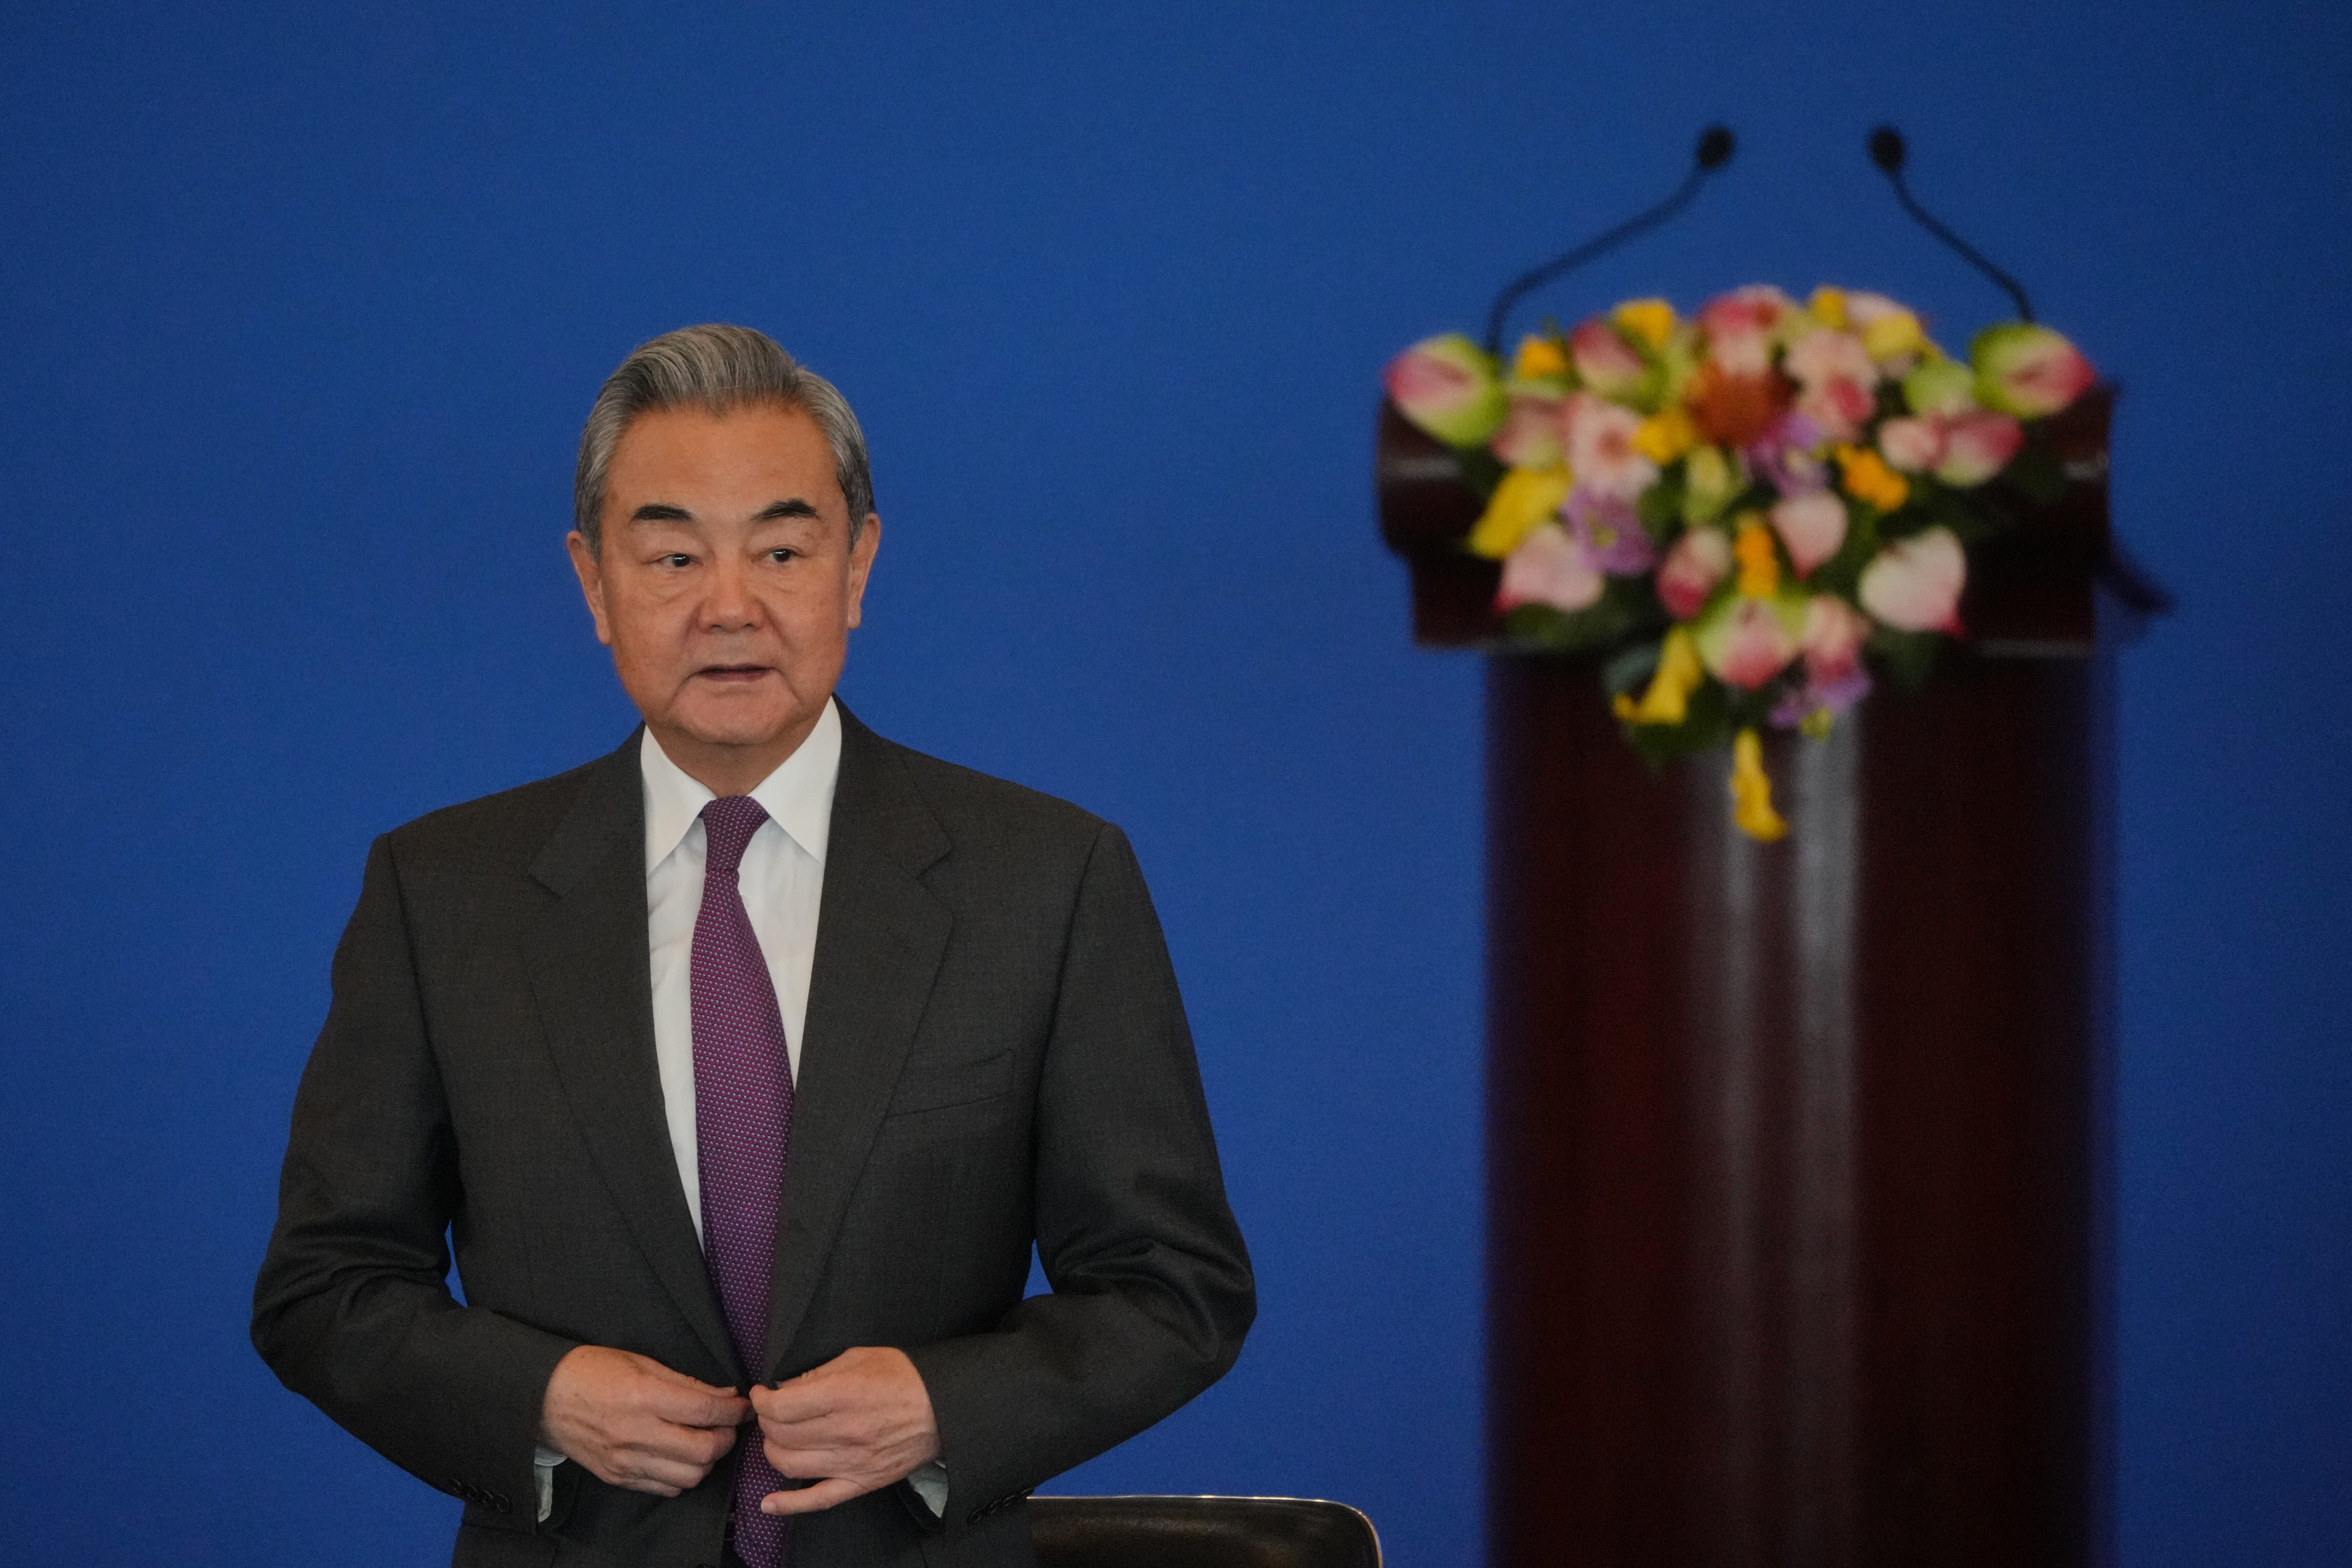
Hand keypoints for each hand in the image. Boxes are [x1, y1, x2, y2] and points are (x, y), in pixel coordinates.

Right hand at [540, 1345, 751, 1496]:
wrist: (545, 1398)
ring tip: (705, 1442)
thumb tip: (726, 1396)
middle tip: (728, 1426)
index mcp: (643, 1396)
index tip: (744, 1406)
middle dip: (726, 1438)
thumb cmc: (594, 1371)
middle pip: (703, 1450)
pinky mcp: (617, 1477)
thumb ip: (686, 1383)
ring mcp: (625, 1460)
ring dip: (707, 1461)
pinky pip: (665, 1489)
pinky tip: (680, 1457)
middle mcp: (635, 1433)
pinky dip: (682, 1476)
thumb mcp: (642, 1362)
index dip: (734, 1411)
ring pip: (689, 1477)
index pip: (705, 1412)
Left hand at [750, 1346, 939, 1514]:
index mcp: (843, 1394)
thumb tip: (784, 1388)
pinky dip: (789, 1505)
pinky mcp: (861, 1483)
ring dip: (773, 1451)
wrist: (944, 1407)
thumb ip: (818, 1372)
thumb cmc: (903, 1376)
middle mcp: (844, 1431)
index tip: (762, 1394)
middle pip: (781, 1435)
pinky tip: (768, 1503)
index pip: (781, 1407)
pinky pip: (818, 1500)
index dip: (762, 1400)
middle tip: (773, 1412)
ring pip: (790, 1466)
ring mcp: (852, 1462)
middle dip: (767, 1422)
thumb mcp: (859, 1357)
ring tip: (778, 1438)